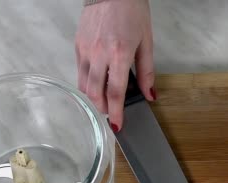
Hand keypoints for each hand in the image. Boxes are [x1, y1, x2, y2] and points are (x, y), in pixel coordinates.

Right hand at [75, 0, 154, 131]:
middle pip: (96, 93)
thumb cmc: (131, 11)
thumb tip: (150, 94)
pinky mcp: (78, 45)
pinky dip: (87, 83)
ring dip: (94, 99)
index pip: (115, 93)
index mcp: (119, 54)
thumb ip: (147, 71)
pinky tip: (97, 85)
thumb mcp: (146, 41)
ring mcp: (86, 50)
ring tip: (104, 102)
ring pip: (85, 85)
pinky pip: (80, 72)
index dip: (117, 113)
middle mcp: (99, 54)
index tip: (118, 126)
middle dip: (104, 109)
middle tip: (112, 115)